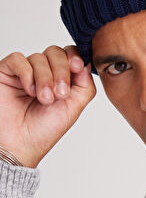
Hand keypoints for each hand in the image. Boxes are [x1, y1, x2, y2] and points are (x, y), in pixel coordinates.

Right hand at [0, 45, 96, 167]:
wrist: (20, 145)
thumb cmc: (43, 131)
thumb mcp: (74, 108)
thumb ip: (85, 86)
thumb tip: (86, 63)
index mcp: (61, 80)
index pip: (70, 55)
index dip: (75, 57)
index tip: (77, 67)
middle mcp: (44, 74)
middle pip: (56, 52)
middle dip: (61, 71)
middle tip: (60, 94)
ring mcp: (25, 72)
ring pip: (39, 57)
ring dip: (45, 79)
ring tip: (44, 100)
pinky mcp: (7, 72)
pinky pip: (18, 59)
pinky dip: (27, 73)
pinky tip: (29, 91)